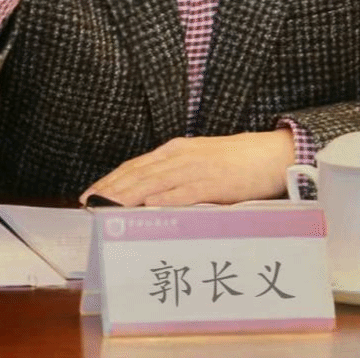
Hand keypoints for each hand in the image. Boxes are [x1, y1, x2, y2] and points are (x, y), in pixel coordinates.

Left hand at [78, 130, 295, 206]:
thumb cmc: (234, 162)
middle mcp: (181, 156)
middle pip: (139, 173)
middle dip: (112, 190)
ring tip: (108, 208)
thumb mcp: (198, 161)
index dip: (110, 180)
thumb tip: (145, 194)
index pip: (134, 165)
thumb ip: (174, 174)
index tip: (89, 195)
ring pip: (156, 182)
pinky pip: (186, 191)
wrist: (270, 154)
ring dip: (130, 196)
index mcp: (175, 150)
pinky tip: (150, 207)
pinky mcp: (215, 182)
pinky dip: (166, 199)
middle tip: (89, 205)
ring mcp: (197, 168)